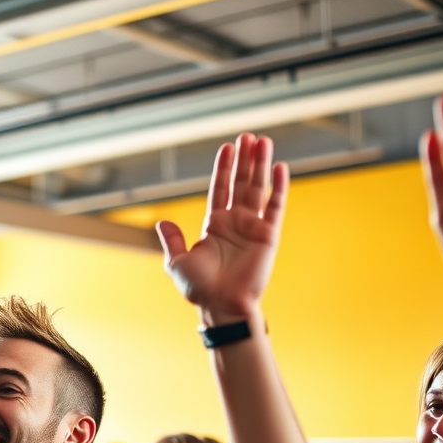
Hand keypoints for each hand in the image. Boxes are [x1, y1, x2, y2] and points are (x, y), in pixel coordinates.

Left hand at [156, 133, 286, 319]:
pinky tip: (279, 168)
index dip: (224, 168)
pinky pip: (275, 207)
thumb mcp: (178, 263)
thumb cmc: (199, 289)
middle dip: (244, 160)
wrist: (222, 305)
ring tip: (263, 142)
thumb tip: (163, 222)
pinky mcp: (269, 236)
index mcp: (215, 226)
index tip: (227, 147)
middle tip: (247, 136)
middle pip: (241, 183)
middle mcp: (235, 223)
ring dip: (260, 165)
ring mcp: (253, 227)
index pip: (220, 189)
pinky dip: (278, 187)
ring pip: (258, 189)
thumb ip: (173, 241)